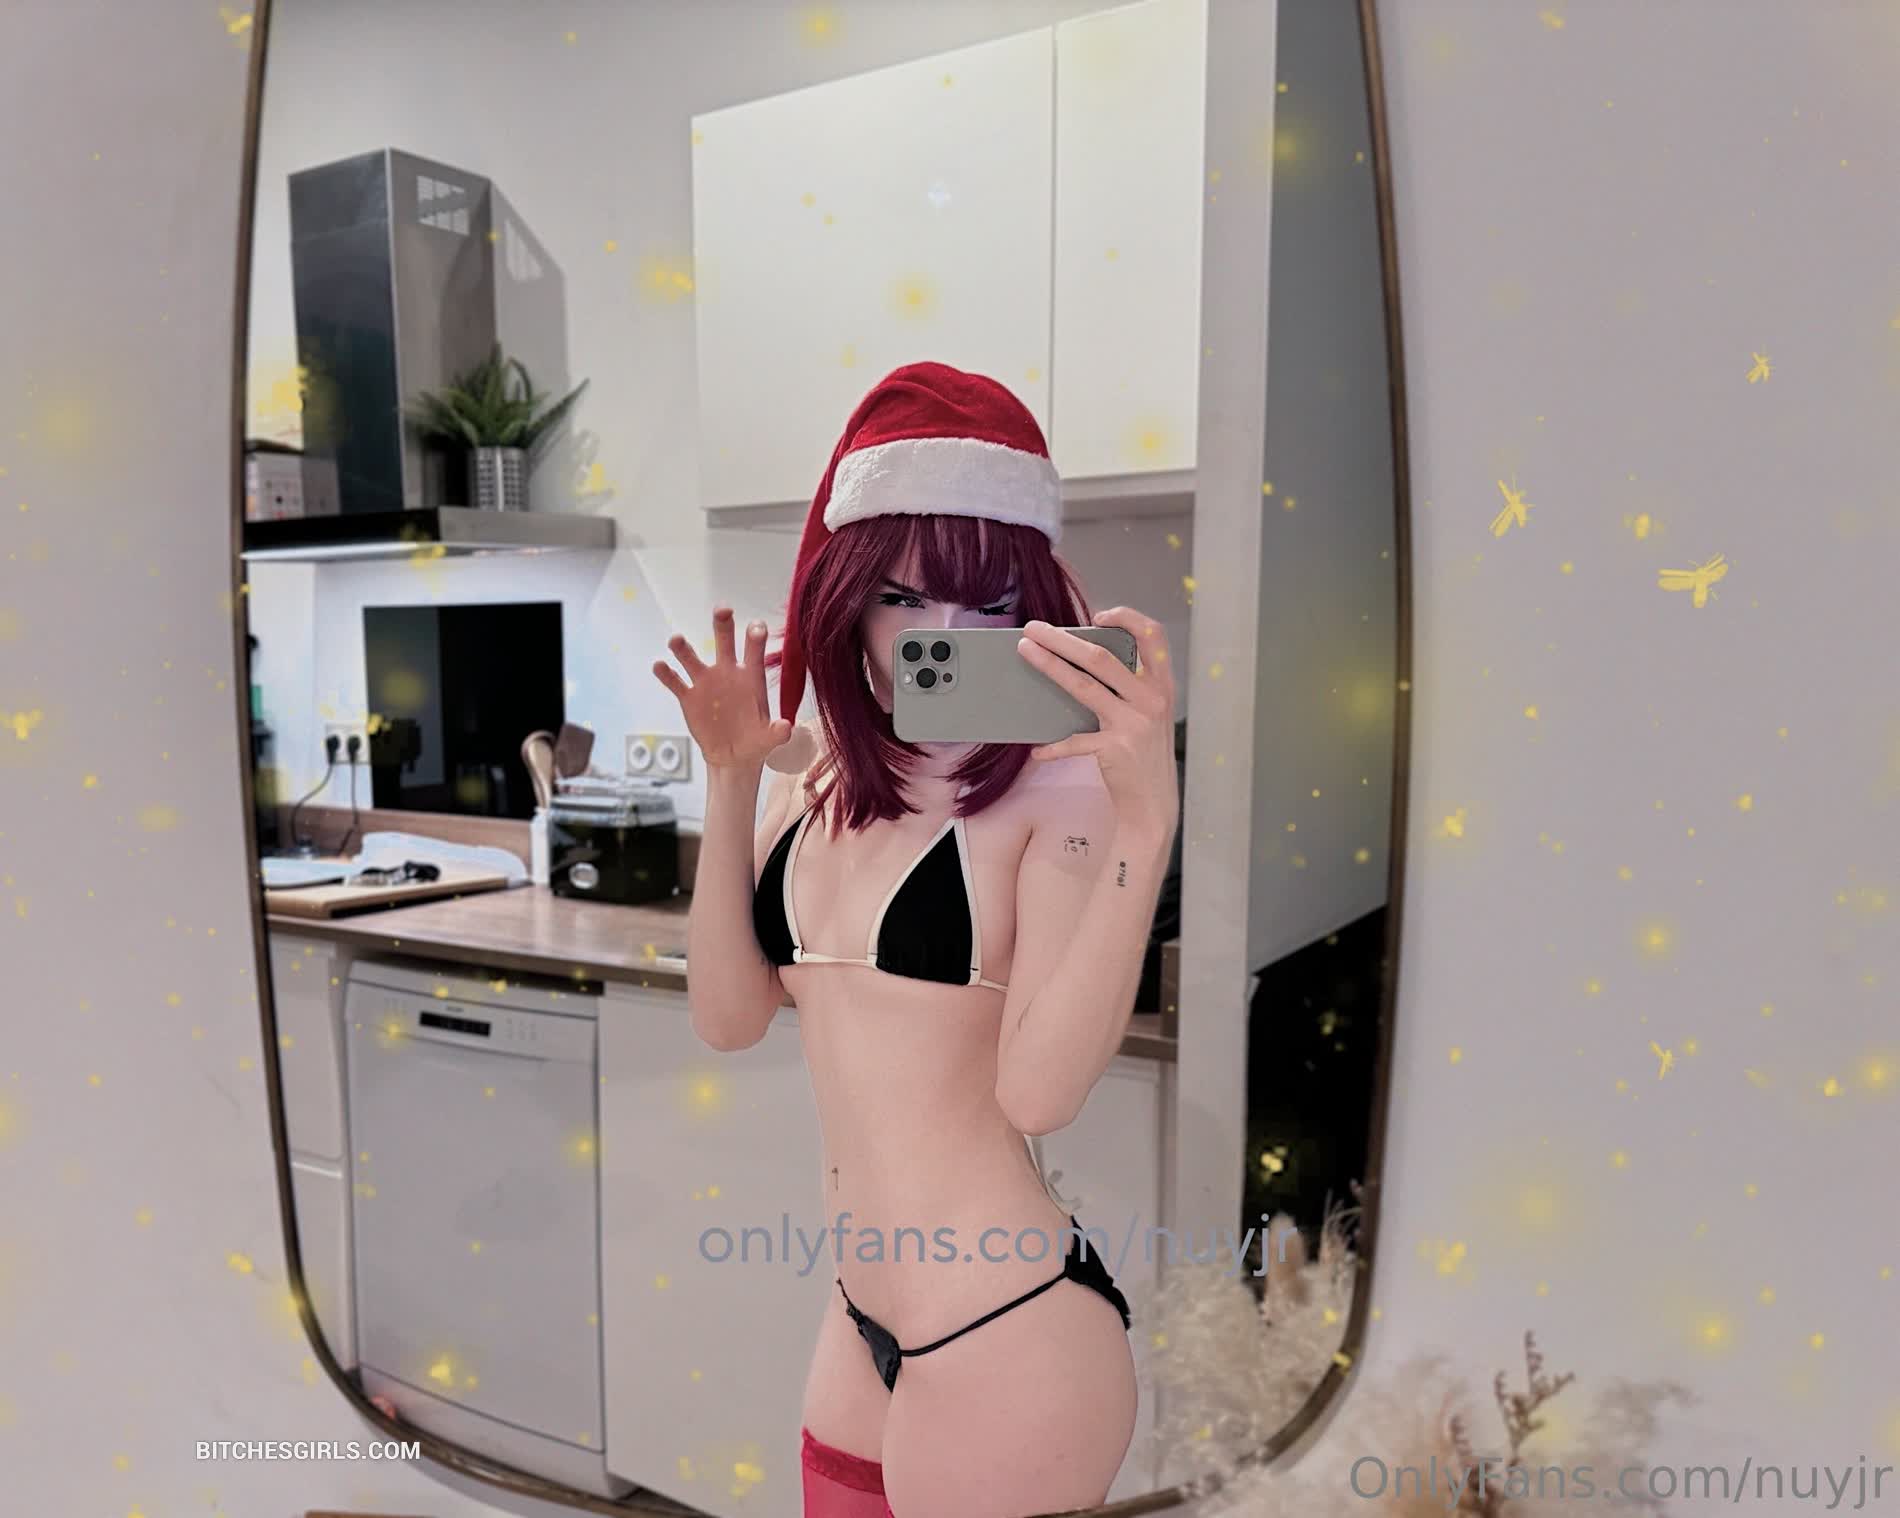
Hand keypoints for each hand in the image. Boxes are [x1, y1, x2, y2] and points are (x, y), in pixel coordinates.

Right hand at [651, 607, 792, 770]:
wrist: (733, 756)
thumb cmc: (755, 741)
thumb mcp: (769, 739)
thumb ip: (777, 732)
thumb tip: (786, 728)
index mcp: (750, 677)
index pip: (754, 650)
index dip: (755, 636)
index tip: (756, 627)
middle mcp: (727, 673)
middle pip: (724, 641)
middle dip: (723, 625)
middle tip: (722, 610)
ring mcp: (706, 683)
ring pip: (692, 658)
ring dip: (683, 648)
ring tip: (676, 640)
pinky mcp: (689, 697)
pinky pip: (675, 682)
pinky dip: (666, 674)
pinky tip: (659, 666)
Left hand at [1016, 608, 1180, 842]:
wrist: (1154, 804)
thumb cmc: (1145, 755)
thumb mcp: (1150, 715)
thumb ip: (1130, 689)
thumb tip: (1085, 662)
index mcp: (1162, 686)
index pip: (1153, 637)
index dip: (1128, 618)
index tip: (1100, 614)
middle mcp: (1151, 699)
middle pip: (1102, 657)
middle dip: (1064, 638)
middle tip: (1035, 628)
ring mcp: (1133, 723)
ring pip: (1083, 685)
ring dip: (1049, 666)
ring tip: (1026, 652)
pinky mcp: (1114, 748)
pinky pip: (1074, 741)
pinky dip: (1053, 746)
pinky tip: (1037, 749)